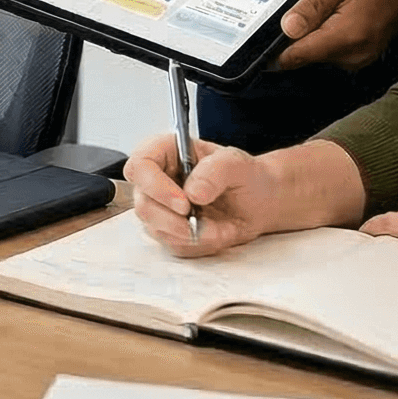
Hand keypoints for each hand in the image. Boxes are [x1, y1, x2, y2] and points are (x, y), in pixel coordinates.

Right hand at [124, 133, 282, 258]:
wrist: (258, 202)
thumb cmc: (244, 176)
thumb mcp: (236, 163)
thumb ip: (216, 171)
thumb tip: (194, 191)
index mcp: (165, 153)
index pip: (139, 166)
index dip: (155, 186)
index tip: (184, 202)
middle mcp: (156, 181)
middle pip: (143, 205)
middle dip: (174, 220)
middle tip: (201, 222)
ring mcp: (160, 208)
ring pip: (156, 229)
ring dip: (191, 234)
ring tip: (219, 226)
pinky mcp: (170, 231)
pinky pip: (174, 246)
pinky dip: (199, 244)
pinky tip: (216, 232)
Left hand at [275, 0, 397, 69]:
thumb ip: (312, 6)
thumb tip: (287, 30)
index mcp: (348, 35)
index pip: (298, 56)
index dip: (274, 51)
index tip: (258, 42)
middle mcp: (356, 53)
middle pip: (307, 54)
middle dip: (297, 34)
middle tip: (305, 4)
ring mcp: (362, 56)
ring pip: (319, 52)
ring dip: (313, 33)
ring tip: (327, 3)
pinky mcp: (363, 52)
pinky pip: (333, 49)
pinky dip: (327, 33)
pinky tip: (336, 10)